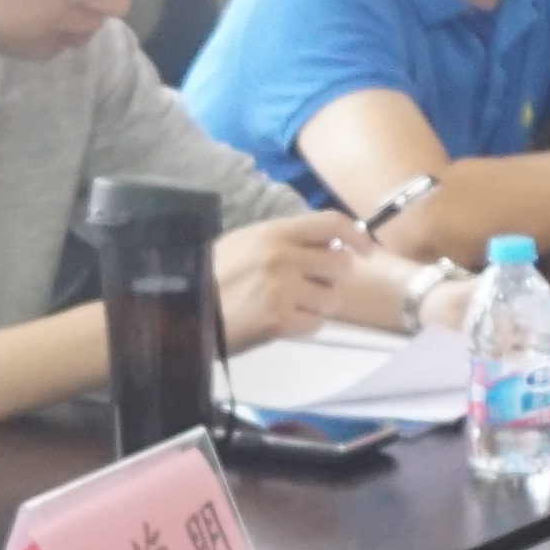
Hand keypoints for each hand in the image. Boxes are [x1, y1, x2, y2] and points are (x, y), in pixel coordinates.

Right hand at [211, 212, 395, 346]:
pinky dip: (303, 326)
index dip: (356, 235)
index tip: (366, 250)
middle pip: (340, 266)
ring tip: (288, 306)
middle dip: (331, 279)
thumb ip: (285, 241)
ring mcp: (282, 289)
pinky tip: (279, 322)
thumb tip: (326, 245)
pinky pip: (316, 324)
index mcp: (273, 232)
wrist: (182, 312)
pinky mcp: (279, 320)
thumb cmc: (212, 276)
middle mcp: (282, 257)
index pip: (330, 223)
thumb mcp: (245, 243)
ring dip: (317, 306)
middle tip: (308, 287)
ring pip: (332, 299)